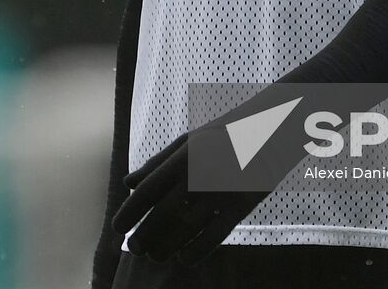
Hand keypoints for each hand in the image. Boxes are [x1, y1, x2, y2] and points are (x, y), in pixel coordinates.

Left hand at [110, 124, 268, 265]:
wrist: (270, 128)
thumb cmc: (223, 134)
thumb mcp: (188, 141)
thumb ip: (157, 163)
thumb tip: (128, 183)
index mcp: (182, 157)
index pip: (147, 191)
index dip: (129, 213)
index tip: (117, 228)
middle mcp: (198, 176)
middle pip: (162, 215)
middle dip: (144, 236)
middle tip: (134, 249)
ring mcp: (220, 192)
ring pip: (186, 230)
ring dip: (166, 246)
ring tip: (155, 255)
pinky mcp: (242, 206)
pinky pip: (216, 236)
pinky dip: (197, 251)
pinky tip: (184, 258)